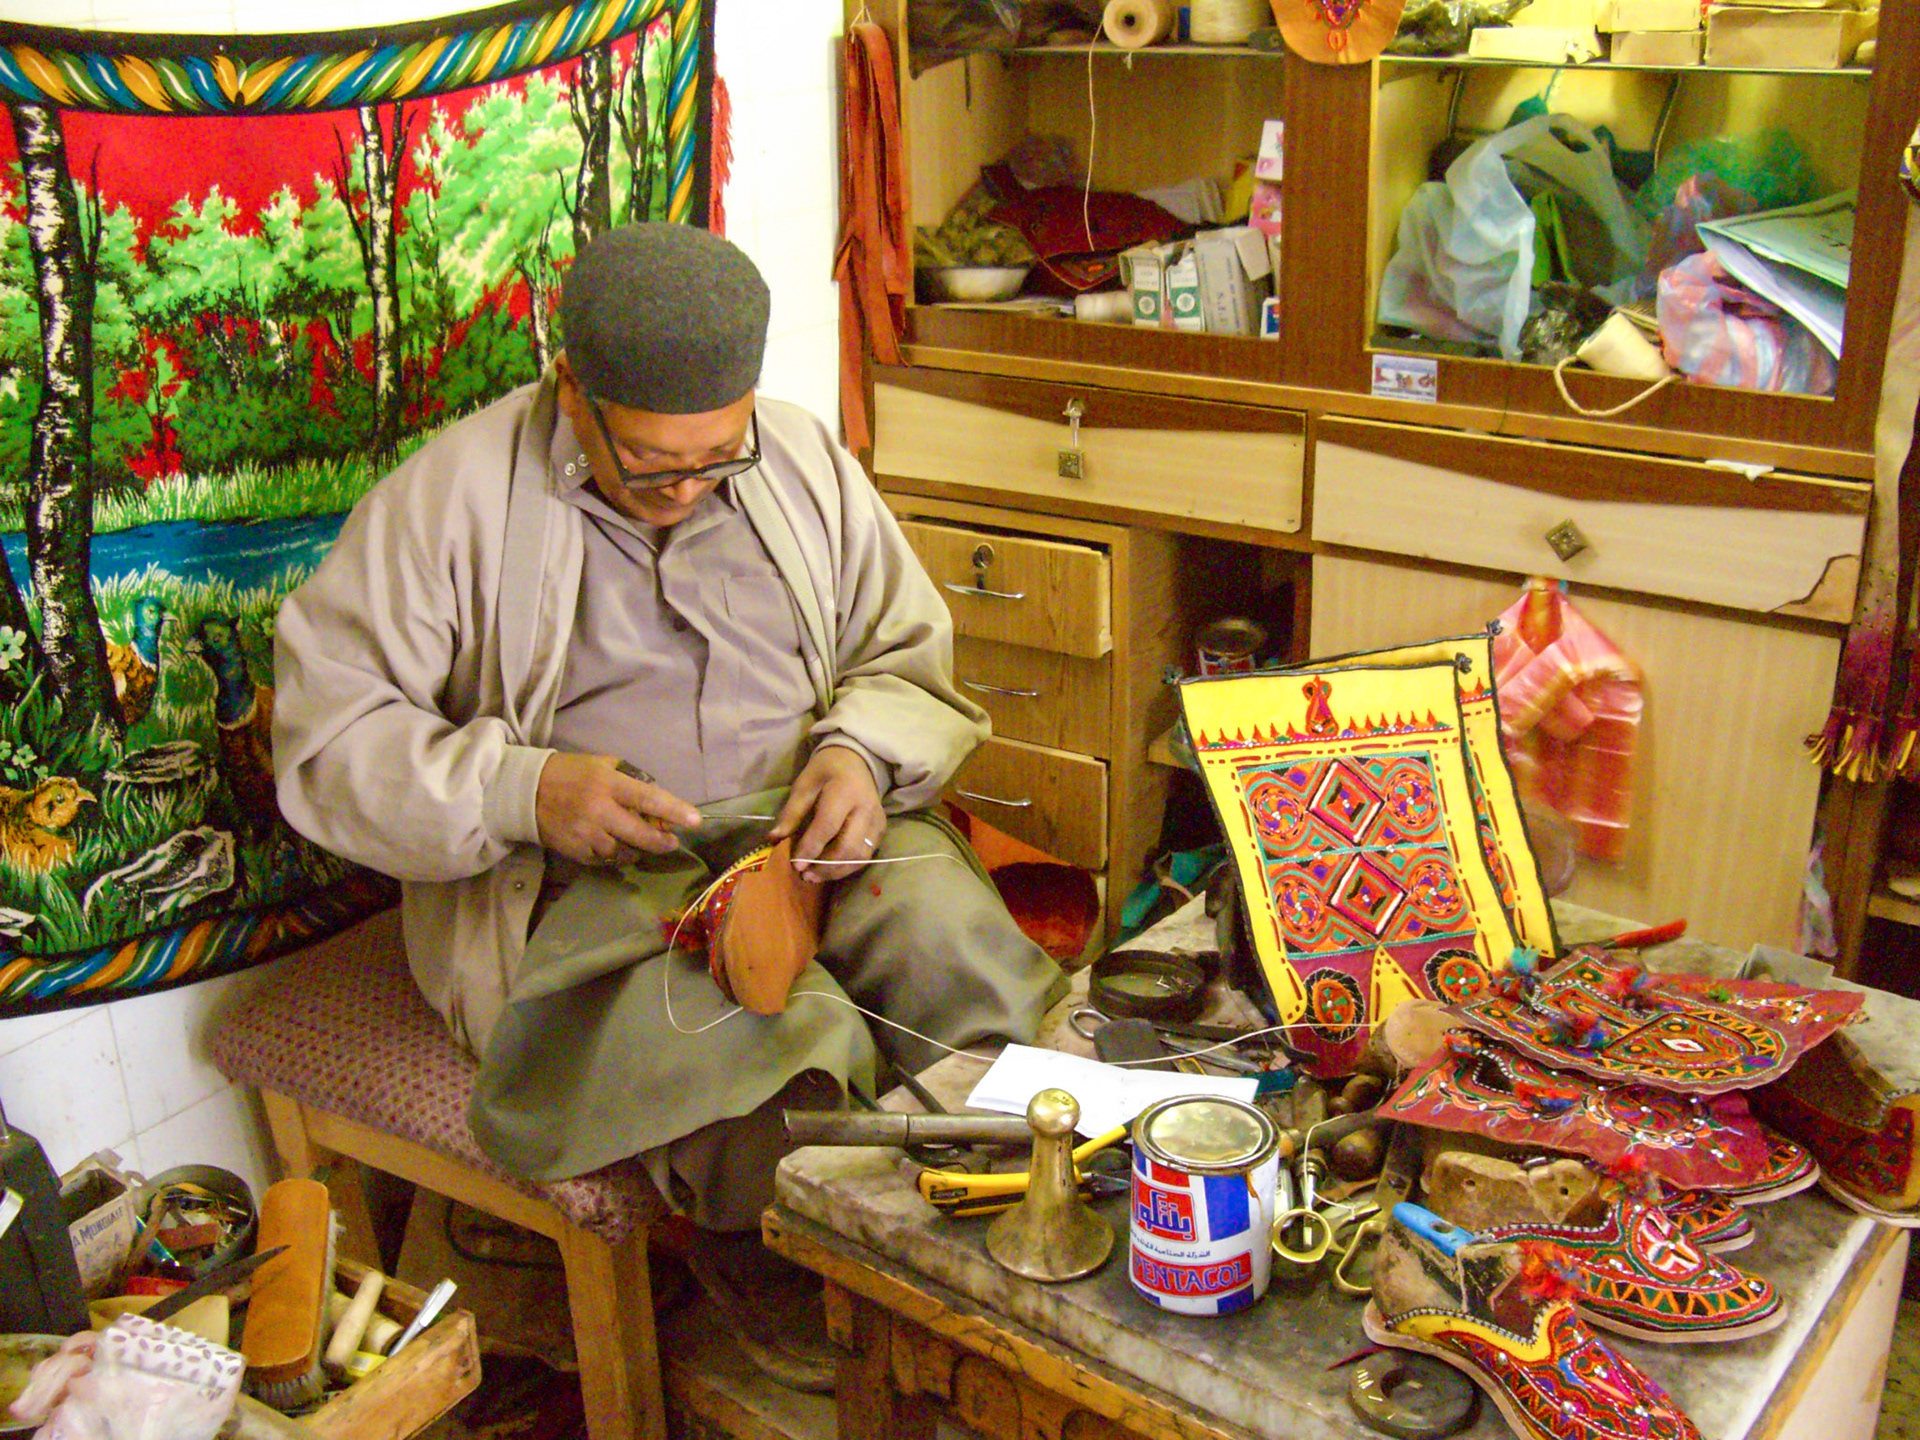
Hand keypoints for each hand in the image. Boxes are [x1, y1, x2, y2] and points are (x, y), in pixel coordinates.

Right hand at [535, 752, 701, 866]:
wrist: (524, 792)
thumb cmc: (569, 773)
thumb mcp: (600, 764)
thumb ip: (628, 778)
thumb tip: (654, 797)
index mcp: (607, 784)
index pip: (648, 799)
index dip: (674, 810)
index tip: (695, 820)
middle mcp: (598, 810)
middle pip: (640, 834)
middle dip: (662, 841)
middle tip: (671, 842)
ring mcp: (586, 834)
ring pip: (623, 852)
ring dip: (637, 850)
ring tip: (641, 844)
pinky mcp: (575, 851)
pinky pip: (604, 860)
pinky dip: (614, 856)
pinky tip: (616, 848)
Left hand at [768, 745, 885, 882]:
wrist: (856, 760)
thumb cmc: (826, 770)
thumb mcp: (804, 785)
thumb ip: (792, 812)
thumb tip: (774, 839)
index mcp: (845, 792)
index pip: (828, 826)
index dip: (811, 848)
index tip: (795, 864)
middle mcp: (866, 808)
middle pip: (848, 847)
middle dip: (825, 866)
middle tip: (805, 876)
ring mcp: (877, 820)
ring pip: (860, 856)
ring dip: (837, 871)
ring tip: (815, 876)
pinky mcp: (881, 829)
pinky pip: (866, 856)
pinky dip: (848, 867)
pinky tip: (830, 870)